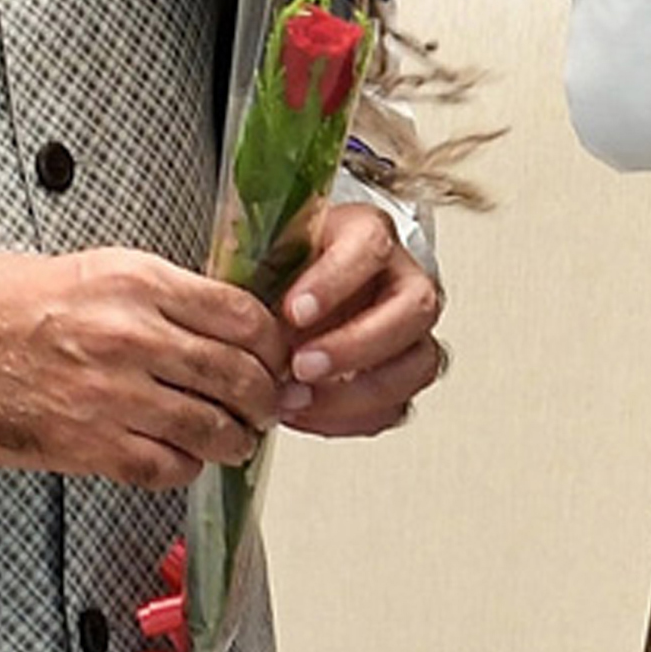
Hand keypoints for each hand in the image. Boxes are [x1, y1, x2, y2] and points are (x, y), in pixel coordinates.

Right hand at [0, 246, 287, 488]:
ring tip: (236, 439)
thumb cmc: (6, 299)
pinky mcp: (85, 442)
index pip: (242, 315)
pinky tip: (184, 458)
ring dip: (235, 439)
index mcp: (138, 282)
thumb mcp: (98, 269)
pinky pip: (162, 466)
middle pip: (238, 374)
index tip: (280, 358)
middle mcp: (131, 335)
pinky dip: (185, 468)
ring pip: (209, 427)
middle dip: (266, 398)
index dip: (275, 345)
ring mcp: (110, 393)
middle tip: (270, 406)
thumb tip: (222, 325)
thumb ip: (163, 296)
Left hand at [274, 202, 445, 437]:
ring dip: (355, 393)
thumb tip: (233, 292)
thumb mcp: (265, 247)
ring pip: (417, 365)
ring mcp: (411, 331)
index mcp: (369, 233)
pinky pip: (393, 406)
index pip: (371, 246)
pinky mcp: (403, 375)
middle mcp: (404, 279)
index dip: (336, 281)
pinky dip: (348, 418)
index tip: (294, 311)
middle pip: (415, 309)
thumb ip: (256, 263)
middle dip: (356, 345)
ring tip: (296, 399)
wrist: (295, 290)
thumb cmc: (285, 265)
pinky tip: (306, 413)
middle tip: (301, 365)